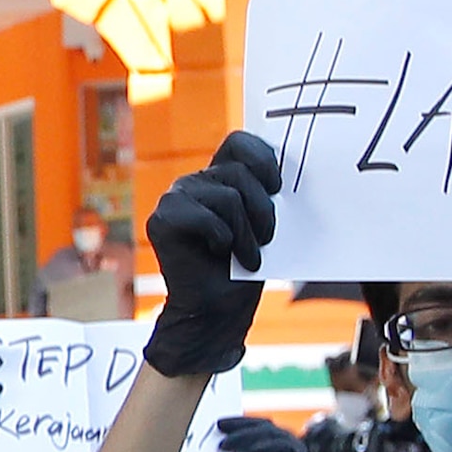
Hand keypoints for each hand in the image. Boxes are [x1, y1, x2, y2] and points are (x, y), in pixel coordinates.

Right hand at [142, 131, 283, 378]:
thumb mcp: (265, 223)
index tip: (278, 189)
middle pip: (238, 174)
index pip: (240, 142)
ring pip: (226, 197)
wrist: (219, 310)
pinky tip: (217, 253)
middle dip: (262, 210)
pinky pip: (204, 217)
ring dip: (245, 233)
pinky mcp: (162, 220)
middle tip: (265, 239)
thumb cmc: (247, 267)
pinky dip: (221, 238)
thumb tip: (288, 177)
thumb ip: (266, 194)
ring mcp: (175, 198)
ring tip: (246, 255)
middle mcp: (196, 182)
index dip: (263, 159)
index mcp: (220, 176)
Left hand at [214, 413, 312, 451]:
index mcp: (276, 436)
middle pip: (266, 431)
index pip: (257, 423)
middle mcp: (289, 441)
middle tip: (222, 444)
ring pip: (277, 445)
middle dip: (242, 436)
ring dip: (253, 449)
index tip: (217, 424)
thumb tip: (215, 443)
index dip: (239, 422)